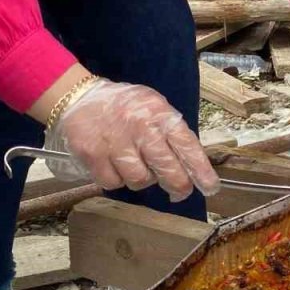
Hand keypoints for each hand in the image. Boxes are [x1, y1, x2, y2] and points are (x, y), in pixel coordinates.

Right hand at [43, 79, 219, 200]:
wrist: (79, 98)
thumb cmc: (125, 107)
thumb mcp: (154, 107)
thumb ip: (172, 133)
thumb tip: (192, 166)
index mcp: (159, 113)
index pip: (187, 145)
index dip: (200, 170)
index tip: (210, 187)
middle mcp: (139, 127)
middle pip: (167, 169)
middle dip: (178, 185)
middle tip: (179, 191)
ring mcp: (114, 142)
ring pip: (140, 180)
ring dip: (143, 180)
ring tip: (138, 166)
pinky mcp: (92, 154)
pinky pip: (114, 182)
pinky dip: (118, 180)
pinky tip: (116, 166)